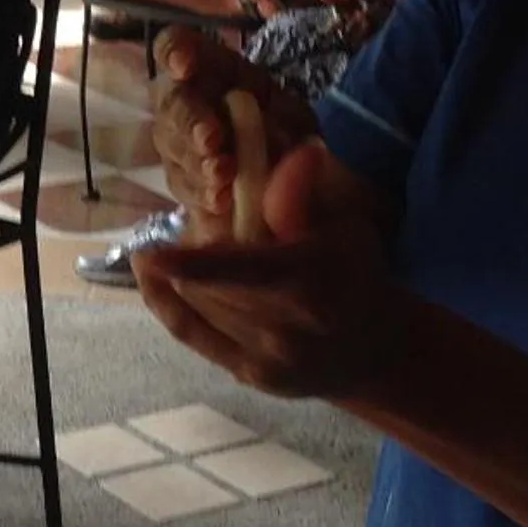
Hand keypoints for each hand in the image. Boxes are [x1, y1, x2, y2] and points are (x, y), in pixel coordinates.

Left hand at [133, 142, 402, 398]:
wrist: (376, 351)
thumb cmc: (354, 274)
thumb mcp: (342, 228)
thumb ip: (305, 197)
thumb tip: (300, 150)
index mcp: (310, 281)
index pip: (245, 270)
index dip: (194, 264)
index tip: (153, 253)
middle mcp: (286, 327)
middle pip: (209, 285)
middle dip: (189, 255)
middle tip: (186, 233)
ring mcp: (267, 358)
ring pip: (198, 307)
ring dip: (179, 277)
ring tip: (173, 254)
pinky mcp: (252, 376)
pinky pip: (194, 336)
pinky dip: (167, 304)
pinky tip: (151, 279)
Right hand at [145, 28, 314, 241]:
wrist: (293, 182)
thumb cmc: (287, 133)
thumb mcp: (298, 122)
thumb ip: (291, 130)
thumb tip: (299, 150)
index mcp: (211, 69)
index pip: (175, 45)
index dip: (174, 50)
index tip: (185, 67)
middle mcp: (186, 101)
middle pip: (171, 102)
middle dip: (189, 121)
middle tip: (211, 140)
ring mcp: (178, 144)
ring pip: (172, 146)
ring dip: (195, 161)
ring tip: (222, 176)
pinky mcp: (184, 183)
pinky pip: (182, 186)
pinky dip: (200, 194)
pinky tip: (220, 201)